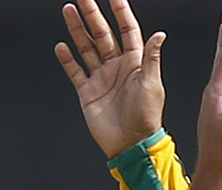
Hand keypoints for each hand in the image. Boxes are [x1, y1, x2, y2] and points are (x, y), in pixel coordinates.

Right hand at [55, 0, 165, 158]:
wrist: (130, 144)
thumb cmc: (146, 116)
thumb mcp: (152, 84)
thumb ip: (151, 58)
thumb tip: (159, 34)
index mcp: (134, 62)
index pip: (127, 29)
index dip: (120, 11)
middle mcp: (116, 66)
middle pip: (102, 34)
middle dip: (92, 14)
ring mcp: (101, 78)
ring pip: (86, 48)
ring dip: (77, 30)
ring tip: (68, 11)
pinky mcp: (87, 93)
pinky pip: (75, 72)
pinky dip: (68, 59)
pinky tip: (62, 46)